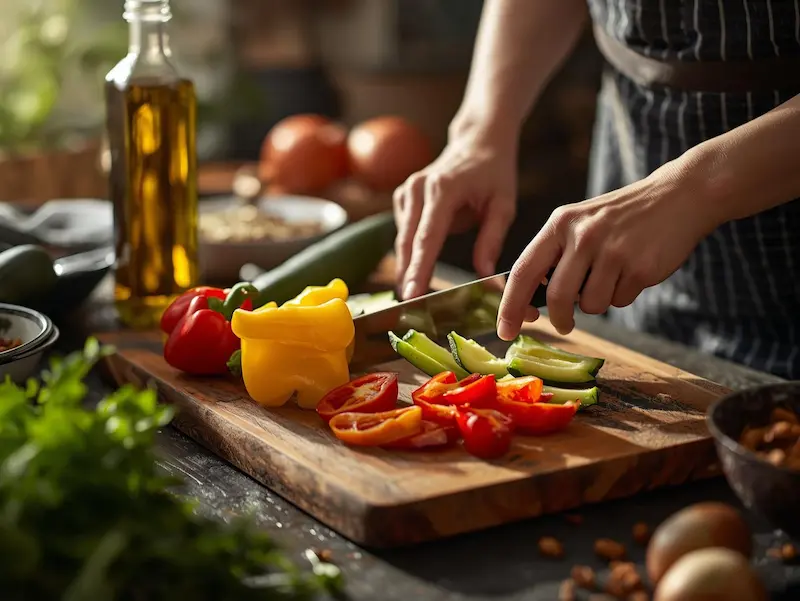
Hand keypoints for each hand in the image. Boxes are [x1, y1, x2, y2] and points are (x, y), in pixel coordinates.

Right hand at [393, 130, 517, 298]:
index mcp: (443, 189)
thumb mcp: (503, 205)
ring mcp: (406, 192)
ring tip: (416, 296)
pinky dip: (411, 253)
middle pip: (408, 242)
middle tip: (410, 308)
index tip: (411, 294)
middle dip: (408, 276)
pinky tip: (419, 270)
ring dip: (409, 267)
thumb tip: (484, 276)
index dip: (418, 269)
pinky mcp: (403, 198)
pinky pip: (404, 233)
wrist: (477, 141)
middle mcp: (417, 189)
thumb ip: (492, 240)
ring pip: (403, 241)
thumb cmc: (494, 173)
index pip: (427, 237)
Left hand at [496, 165, 719, 338]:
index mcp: (560, 224)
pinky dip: (624, 294)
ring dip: (599, 302)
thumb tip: (531, 300)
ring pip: (591, 305)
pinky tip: (634, 269)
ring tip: (613, 275)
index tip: (505, 330)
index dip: (510, 306)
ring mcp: (613, 251)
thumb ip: (555, 256)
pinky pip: (620, 301)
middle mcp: (583, 235)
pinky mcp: (640, 267)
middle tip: (565, 324)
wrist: (678, 196)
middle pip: (558, 297)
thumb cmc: (620, 218)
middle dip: (560, 319)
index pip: (523, 271)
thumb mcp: (580, 223)